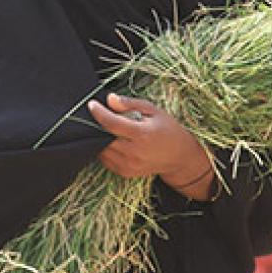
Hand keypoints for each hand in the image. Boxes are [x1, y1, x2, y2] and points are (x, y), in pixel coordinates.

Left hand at [88, 93, 214, 196]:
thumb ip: (130, 104)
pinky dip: (106, 150)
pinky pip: (106, 160)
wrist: (179, 157)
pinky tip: (115, 142)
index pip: (112, 124)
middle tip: (104, 116)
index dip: (99, 113)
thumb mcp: (153, 111)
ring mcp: (129, 165)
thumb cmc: (167, 129)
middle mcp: (134, 152)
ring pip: (102, 150)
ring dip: (101, 138)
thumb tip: (109, 99)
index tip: (92, 104)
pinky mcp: (126, 173)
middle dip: (99, 125)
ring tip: (112, 130)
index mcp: (142, 134)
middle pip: (104, 137)